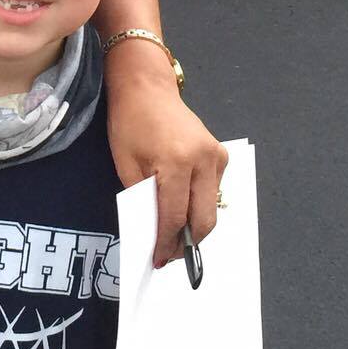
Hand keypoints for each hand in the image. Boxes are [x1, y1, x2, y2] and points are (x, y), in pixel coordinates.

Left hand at [104, 53, 227, 266]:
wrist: (148, 87)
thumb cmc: (129, 122)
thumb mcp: (126, 164)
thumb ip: (143, 199)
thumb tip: (154, 232)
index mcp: (176, 162)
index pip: (175, 216)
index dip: (166, 243)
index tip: (159, 260)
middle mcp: (204, 161)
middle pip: (203, 219)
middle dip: (187, 242)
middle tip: (170, 255)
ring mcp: (216, 157)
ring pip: (211, 207)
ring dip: (194, 225)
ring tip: (173, 233)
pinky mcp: (220, 154)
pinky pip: (213, 190)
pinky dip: (199, 204)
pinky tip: (181, 204)